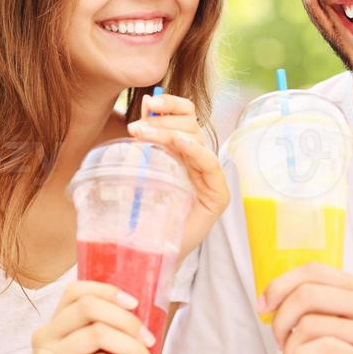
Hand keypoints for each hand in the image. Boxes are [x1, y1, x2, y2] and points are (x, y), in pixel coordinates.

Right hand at [13, 280, 159, 353]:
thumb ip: (109, 340)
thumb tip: (145, 329)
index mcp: (55, 325)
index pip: (76, 290)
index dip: (107, 290)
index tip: (135, 304)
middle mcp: (46, 334)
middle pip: (89, 307)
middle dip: (127, 321)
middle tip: (150, 341)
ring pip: (97, 334)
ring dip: (132, 349)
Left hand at [127, 93, 229, 262]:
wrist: (147, 252)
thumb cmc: (142, 212)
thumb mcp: (140, 168)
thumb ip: (145, 139)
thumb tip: (146, 105)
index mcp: (184, 152)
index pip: (186, 117)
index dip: (171, 105)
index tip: (148, 101)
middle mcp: (199, 162)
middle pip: (191, 124)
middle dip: (163, 121)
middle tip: (135, 127)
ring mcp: (210, 179)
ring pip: (197, 139)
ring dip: (168, 132)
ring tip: (142, 134)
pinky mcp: (218, 196)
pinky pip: (210, 165)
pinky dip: (195, 151)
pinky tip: (178, 144)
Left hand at [262, 263, 352, 353]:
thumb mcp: (350, 323)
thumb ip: (324, 306)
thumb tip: (275, 298)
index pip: (313, 270)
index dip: (280, 284)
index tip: (263, 305)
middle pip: (307, 294)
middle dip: (280, 318)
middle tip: (278, 340)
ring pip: (309, 324)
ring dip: (288, 348)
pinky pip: (321, 350)